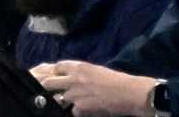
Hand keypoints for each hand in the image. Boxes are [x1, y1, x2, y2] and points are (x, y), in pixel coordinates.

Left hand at [37, 60, 158, 116]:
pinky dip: (79, 112)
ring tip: (80, 102)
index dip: (55, 73)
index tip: (57, 78)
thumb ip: (81, 72)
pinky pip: (73, 111)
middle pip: (48, 82)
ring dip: (66, 102)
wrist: (131, 93)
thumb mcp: (96, 70)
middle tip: (53, 93)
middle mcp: (73, 78)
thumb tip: (71, 77)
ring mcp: (75, 94)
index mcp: (78, 67)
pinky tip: (90, 110)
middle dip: (48, 87)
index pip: (57, 67)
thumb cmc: (118, 81)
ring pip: (59, 99)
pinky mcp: (80, 107)